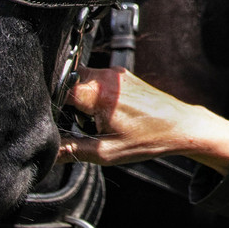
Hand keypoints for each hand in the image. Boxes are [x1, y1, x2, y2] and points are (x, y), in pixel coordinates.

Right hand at [57, 65, 228, 174]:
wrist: (180, 126)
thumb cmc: (149, 139)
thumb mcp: (106, 152)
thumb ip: (72, 151)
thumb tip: (48, 153)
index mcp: (100, 93)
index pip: (59, 88)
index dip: (51, 105)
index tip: (53, 120)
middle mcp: (107, 77)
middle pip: (68, 81)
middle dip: (65, 102)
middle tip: (79, 123)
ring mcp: (115, 74)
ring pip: (82, 80)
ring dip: (80, 98)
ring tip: (95, 120)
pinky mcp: (122, 75)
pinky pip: (96, 80)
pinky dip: (93, 95)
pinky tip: (106, 113)